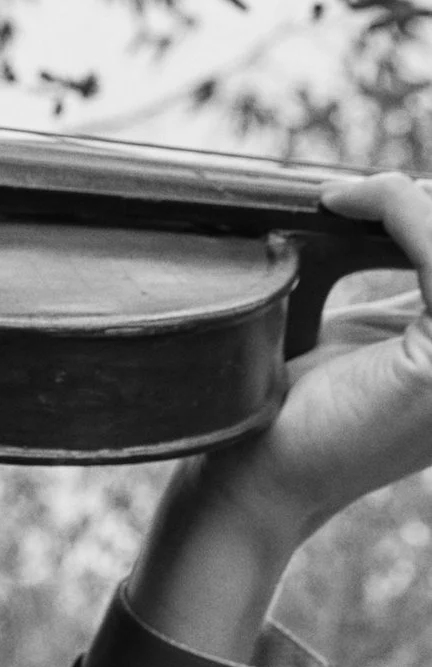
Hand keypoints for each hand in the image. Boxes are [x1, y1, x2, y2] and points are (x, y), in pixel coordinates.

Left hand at [130, 172, 431, 656]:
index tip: (366, 191)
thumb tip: (407, 202)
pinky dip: (399, 212)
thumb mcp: (361, 333)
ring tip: (346, 197)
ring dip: (411, 202)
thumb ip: (408, 286)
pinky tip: (346, 202)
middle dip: (430, 202)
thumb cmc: (288, 412)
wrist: (252, 476)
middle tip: (362, 190)